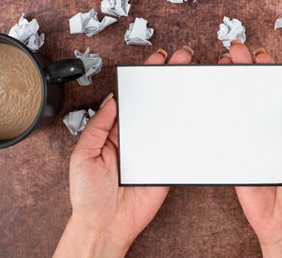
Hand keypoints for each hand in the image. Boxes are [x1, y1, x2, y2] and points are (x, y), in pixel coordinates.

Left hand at [54, 46, 193, 257]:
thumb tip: (112, 100)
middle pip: (155, 103)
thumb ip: (98, 126)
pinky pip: (178, 144)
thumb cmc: (89, 193)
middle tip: (181, 59)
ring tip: (191, 77)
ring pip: (169, 119)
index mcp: (115, 131)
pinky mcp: (165, 164)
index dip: (144, 78)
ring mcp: (152, 150)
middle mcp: (136, 137)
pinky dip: (189, 129)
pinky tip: (197, 111)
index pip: (132, 98)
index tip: (154, 61)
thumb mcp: (84, 154)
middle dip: (168, 79)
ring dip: (181, 98)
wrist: (105, 223)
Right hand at [224, 40, 281, 257]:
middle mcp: (273, 134)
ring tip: (222, 68)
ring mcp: (254, 145)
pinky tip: (213, 101)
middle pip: (258, 98)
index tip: (261, 57)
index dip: (271, 76)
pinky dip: (221, 119)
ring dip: (231, 90)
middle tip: (235, 52)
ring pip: (241, 112)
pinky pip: (229, 136)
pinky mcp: (239, 158)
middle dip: (247, 73)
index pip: (281, 97)